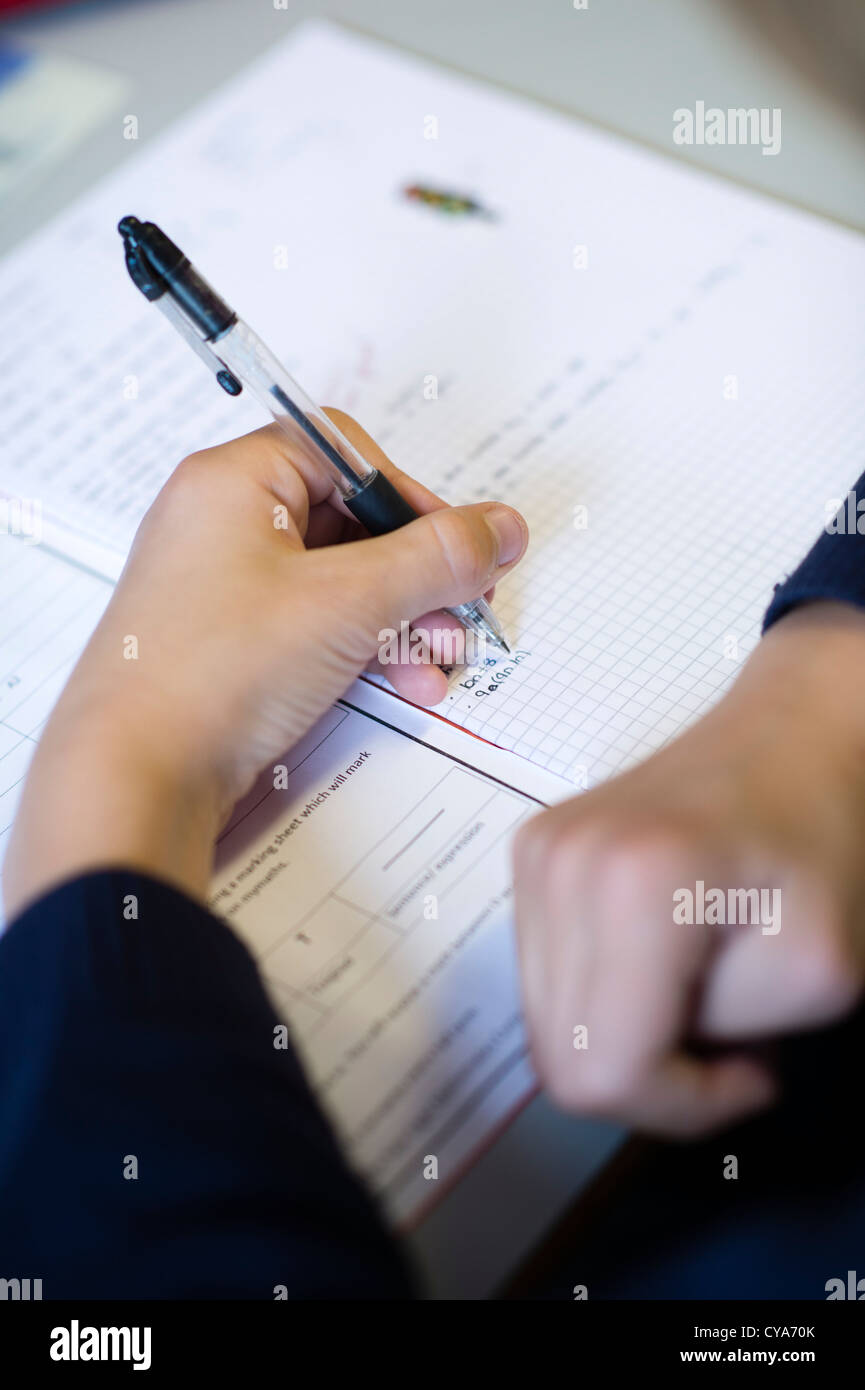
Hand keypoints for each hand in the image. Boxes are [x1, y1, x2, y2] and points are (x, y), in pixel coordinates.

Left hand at [4, 413, 526, 918]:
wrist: (136, 776)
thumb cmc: (212, 672)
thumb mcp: (348, 602)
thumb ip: (436, 558)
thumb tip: (500, 527)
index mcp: (235, 483)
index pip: (345, 454)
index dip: (410, 496)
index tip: (457, 545)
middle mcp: (224, 525)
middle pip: (350, 524)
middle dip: (418, 574)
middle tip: (461, 609)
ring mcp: (224, 589)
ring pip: (340, 583)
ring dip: (403, 619)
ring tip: (439, 660)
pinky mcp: (232, 645)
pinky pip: (315, 627)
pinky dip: (365, 650)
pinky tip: (404, 684)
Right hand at [513, 602, 864, 1136]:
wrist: (793, 736)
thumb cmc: (821, 843)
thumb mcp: (816, 976)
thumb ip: (723, 1042)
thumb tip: (656, 1056)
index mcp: (631, 888)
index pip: (604, 1075)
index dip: (682, 1106)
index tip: (749, 1068)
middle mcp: (559, 866)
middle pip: (560, 1060)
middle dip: (652, 1077)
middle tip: (726, 1037)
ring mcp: (536, 853)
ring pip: (547, 1027)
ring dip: (625, 1036)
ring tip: (695, 988)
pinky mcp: (531, 852)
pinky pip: (546, 977)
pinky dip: (602, 996)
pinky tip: (660, 958)